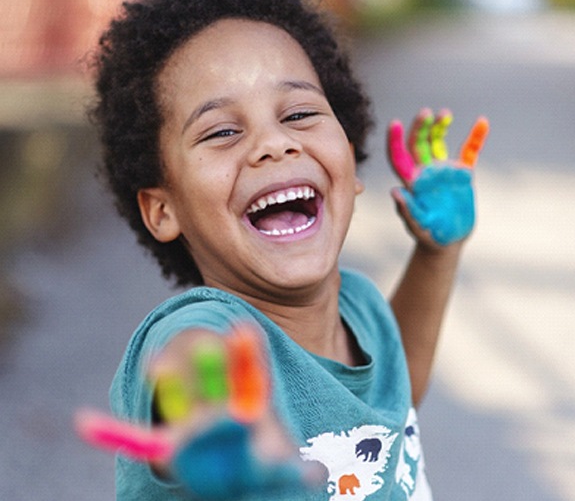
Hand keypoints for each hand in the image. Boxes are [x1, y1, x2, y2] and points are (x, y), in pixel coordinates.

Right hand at [75, 325, 316, 499]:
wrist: (232, 472)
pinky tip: (86, 424)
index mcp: (248, 407)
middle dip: (214, 363)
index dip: (247, 352)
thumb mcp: (276, 470)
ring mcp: (193, 422)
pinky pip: (140, 439)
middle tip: (210, 342)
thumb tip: (316, 480)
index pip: (250, 374)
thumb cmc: (256, 463)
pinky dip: (114, 434)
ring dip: (170, 381)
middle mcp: (218, 409)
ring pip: (182, 397)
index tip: (244, 328)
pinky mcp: (171, 445)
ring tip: (157, 363)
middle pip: (217, 380)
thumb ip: (294, 475)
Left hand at [387, 108, 488, 246]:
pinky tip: (482, 122)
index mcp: (411, 182)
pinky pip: (470, 151)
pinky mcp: (462, 174)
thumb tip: (395, 191)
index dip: (394, 141)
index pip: (399, 157)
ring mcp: (443, 171)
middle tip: (426, 113)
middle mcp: (425, 172)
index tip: (394, 123)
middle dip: (420, 127)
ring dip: (440, 126)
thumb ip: (407, 210)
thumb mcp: (418, 226)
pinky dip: (476, 137)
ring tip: (444, 114)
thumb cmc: (428, 236)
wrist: (448, 242)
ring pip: (438, 142)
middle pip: (418, 143)